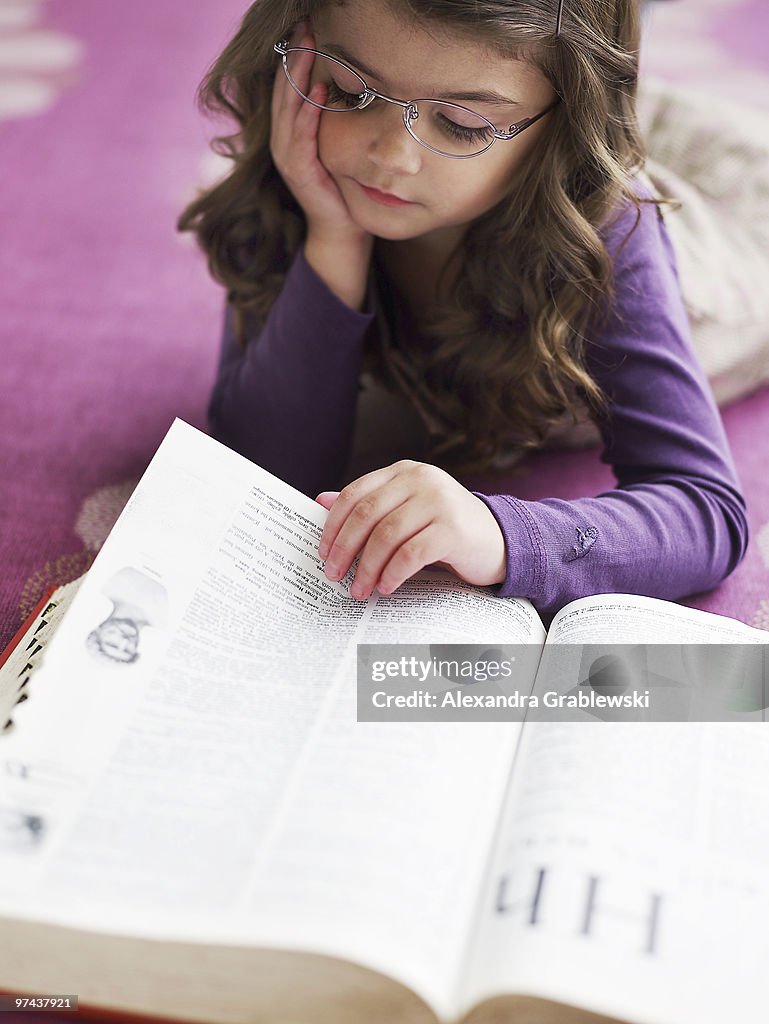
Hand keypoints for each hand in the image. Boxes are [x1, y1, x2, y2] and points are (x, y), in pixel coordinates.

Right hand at [270, 24, 367, 246]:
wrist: (342, 228)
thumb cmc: (342, 186)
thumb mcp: (335, 144)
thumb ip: (331, 118)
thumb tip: (344, 83)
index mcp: (289, 131)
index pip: (287, 84)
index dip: (294, 54)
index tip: (305, 26)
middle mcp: (282, 140)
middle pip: (284, 88)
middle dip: (293, 55)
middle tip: (304, 25)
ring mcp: (286, 156)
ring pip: (288, 107)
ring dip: (298, 75)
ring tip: (308, 46)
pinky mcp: (298, 172)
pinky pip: (300, 137)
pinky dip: (308, 114)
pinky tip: (317, 92)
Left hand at [315, 461, 506, 599]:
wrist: (500, 540)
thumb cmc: (446, 528)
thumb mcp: (406, 511)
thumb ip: (369, 504)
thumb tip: (319, 500)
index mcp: (404, 471)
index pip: (356, 493)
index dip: (333, 524)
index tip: (322, 552)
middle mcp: (421, 479)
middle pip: (367, 514)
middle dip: (345, 549)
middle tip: (333, 575)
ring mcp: (439, 501)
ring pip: (386, 536)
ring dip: (367, 567)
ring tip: (359, 590)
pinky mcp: (453, 528)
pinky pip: (411, 554)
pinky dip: (393, 573)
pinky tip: (386, 587)